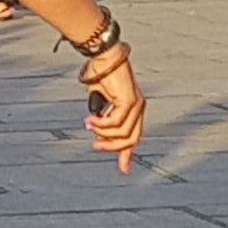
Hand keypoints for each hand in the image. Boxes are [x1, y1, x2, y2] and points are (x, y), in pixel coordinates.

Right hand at [84, 47, 145, 172]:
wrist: (103, 57)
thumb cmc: (99, 75)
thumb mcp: (98, 100)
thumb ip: (101, 116)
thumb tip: (96, 132)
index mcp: (133, 109)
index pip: (133, 136)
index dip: (127, 154)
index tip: (124, 170)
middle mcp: (139, 109)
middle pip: (132, 140)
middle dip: (113, 147)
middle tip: (95, 146)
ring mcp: (137, 105)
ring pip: (123, 133)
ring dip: (103, 133)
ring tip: (88, 125)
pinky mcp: (129, 101)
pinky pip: (116, 122)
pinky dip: (101, 124)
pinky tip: (90, 120)